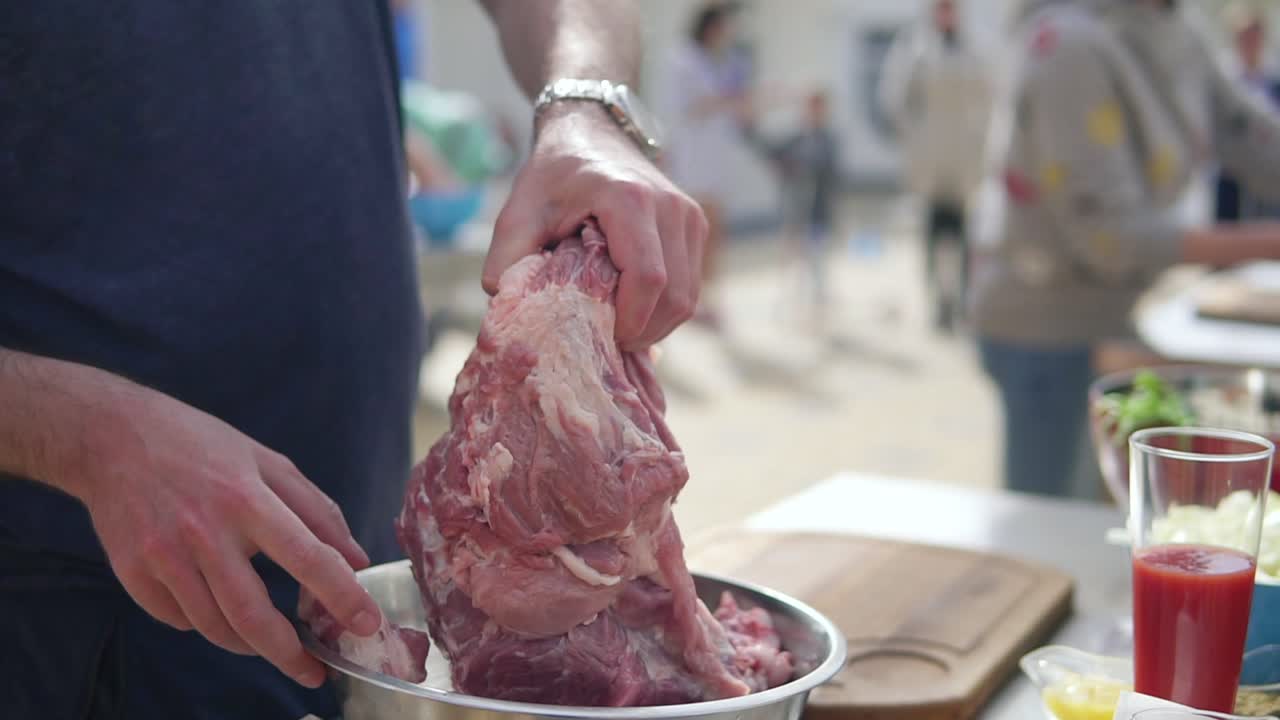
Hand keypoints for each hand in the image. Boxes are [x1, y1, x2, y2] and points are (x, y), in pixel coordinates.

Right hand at [80, 382, 381, 687]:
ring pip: (214, 626)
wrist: (111, 437)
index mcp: (247, 498)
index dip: (342, 596)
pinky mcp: (133, 572)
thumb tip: (356, 560)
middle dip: (289, 654)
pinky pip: (179, 619)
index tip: (367, 624)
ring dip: (250, 645)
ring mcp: (164, 555)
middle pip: (252, 613)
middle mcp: (204, 531)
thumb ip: (317, 510)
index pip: (307, 557)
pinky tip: (215, 607)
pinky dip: (205, 622)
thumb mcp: (267, 462)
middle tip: (314, 672)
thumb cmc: (201, 447)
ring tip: (270, 643)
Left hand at [482, 104, 708, 349]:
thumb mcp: (518, 212)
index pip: (648, 278)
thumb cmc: (553, 176)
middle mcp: (670, 206)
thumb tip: (509, 309)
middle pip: (674, 296)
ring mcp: (689, 216)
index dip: (629, 321)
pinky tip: (632, 307)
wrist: (590, 132)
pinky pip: (689, 286)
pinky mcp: (695, 226)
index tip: (602, 337)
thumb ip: (505, 260)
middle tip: (605, 341)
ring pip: (687, 297)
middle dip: (642, 332)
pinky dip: (663, 308)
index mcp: (629, 199)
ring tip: (617, 325)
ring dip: (655, 324)